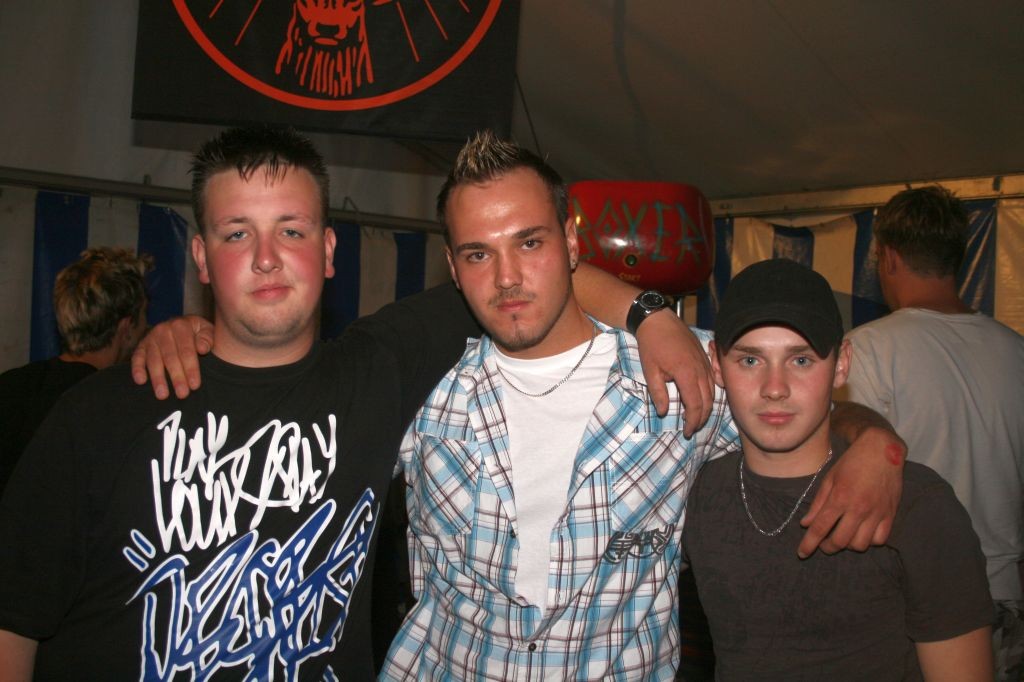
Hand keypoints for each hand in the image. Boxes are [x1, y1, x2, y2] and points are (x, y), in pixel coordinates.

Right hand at [131, 316, 213, 398]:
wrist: (185, 325)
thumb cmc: (199, 333)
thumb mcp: (207, 331)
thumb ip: (207, 338)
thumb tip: (202, 348)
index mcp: (181, 325)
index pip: (186, 350)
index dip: (191, 369)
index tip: (195, 385)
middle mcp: (164, 330)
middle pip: (170, 357)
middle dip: (176, 377)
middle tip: (182, 394)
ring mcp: (151, 338)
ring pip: (153, 360)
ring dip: (158, 378)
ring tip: (163, 395)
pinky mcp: (141, 346)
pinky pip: (137, 358)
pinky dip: (137, 369)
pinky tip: (140, 381)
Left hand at [634, 309, 712, 434]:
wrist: (658, 320)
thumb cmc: (652, 344)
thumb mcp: (650, 371)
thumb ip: (658, 393)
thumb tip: (664, 412)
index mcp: (686, 374)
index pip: (695, 404)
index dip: (692, 421)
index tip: (686, 431)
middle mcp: (700, 369)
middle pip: (707, 401)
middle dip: (701, 418)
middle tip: (691, 429)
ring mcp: (705, 363)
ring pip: (712, 391)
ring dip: (706, 408)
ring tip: (696, 418)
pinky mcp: (705, 359)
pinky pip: (712, 380)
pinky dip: (709, 394)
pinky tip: (702, 400)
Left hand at [798, 427, 904, 556]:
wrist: (881, 450)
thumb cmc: (851, 462)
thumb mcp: (829, 478)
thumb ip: (818, 503)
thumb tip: (805, 524)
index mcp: (840, 498)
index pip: (820, 528)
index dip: (809, 544)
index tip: (802, 553)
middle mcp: (858, 508)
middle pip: (840, 541)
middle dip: (827, 547)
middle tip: (823, 544)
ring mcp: (876, 513)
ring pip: (860, 545)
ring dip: (848, 545)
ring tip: (842, 536)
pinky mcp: (890, 514)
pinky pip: (879, 540)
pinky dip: (868, 541)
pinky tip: (861, 533)